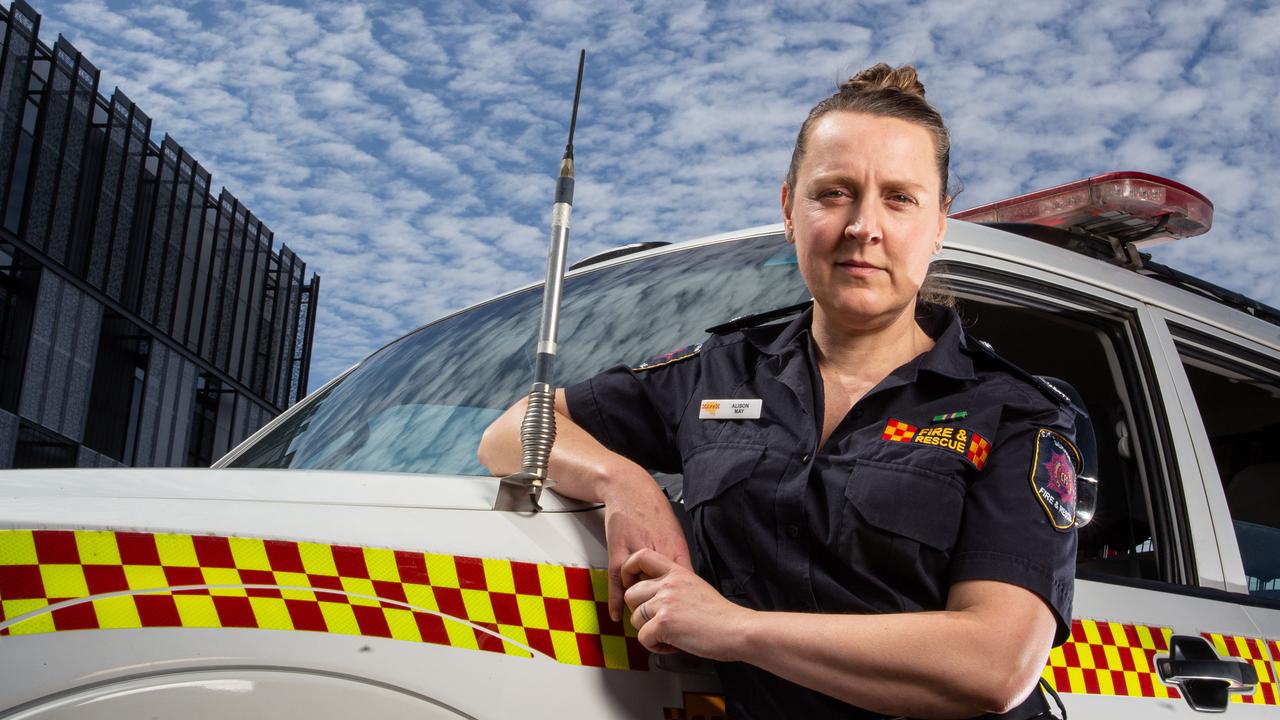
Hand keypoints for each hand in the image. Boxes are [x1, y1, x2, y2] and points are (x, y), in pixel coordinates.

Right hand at [601, 475, 691, 621]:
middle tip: (671, 633)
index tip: (694, 624)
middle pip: (665, 590)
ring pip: (641, 588)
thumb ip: (680, 559)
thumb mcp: (674, 533)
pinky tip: (618, 616)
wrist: (630, 487)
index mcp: (676, 549)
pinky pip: (617, 580)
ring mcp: (637, 552)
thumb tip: (690, 585)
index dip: (689, 606)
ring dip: (642, 609)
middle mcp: (658, 552)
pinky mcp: (618, 550)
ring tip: (645, 627)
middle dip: (668, 613)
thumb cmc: (652, 511)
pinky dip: (618, 600)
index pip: (686, 583)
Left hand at [622, 548, 752, 660]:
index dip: (629, 570)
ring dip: (649, 632)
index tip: (632, 584)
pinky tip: (674, 644)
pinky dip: (656, 646)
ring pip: (635, 619)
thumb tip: (653, 598)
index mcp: (677, 573)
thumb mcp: (696, 587)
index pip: (641, 556)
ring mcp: (665, 603)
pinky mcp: (664, 623)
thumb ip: (674, 587)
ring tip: (670, 635)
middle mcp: (668, 584)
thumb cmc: (721, 616)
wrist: (737, 630)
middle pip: (630, 594)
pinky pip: (643, 638)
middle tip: (657, 622)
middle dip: (640, 613)